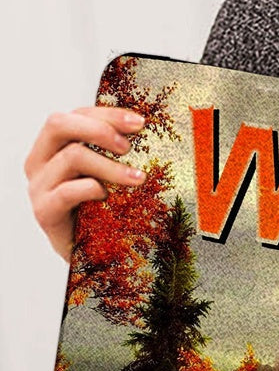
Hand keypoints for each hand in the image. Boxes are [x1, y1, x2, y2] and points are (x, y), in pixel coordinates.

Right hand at [24, 106, 146, 262]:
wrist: (88, 256)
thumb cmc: (101, 212)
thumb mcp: (108, 178)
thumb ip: (114, 155)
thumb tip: (147, 133)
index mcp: (54, 146)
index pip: (76, 114)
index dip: (107, 114)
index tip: (141, 123)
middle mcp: (40, 161)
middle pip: (59, 124)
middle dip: (99, 129)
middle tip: (129, 147)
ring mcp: (39, 186)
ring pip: (71, 157)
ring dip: (110, 166)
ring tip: (138, 178)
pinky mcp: (44, 211)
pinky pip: (68, 192)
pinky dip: (92, 189)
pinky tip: (109, 197)